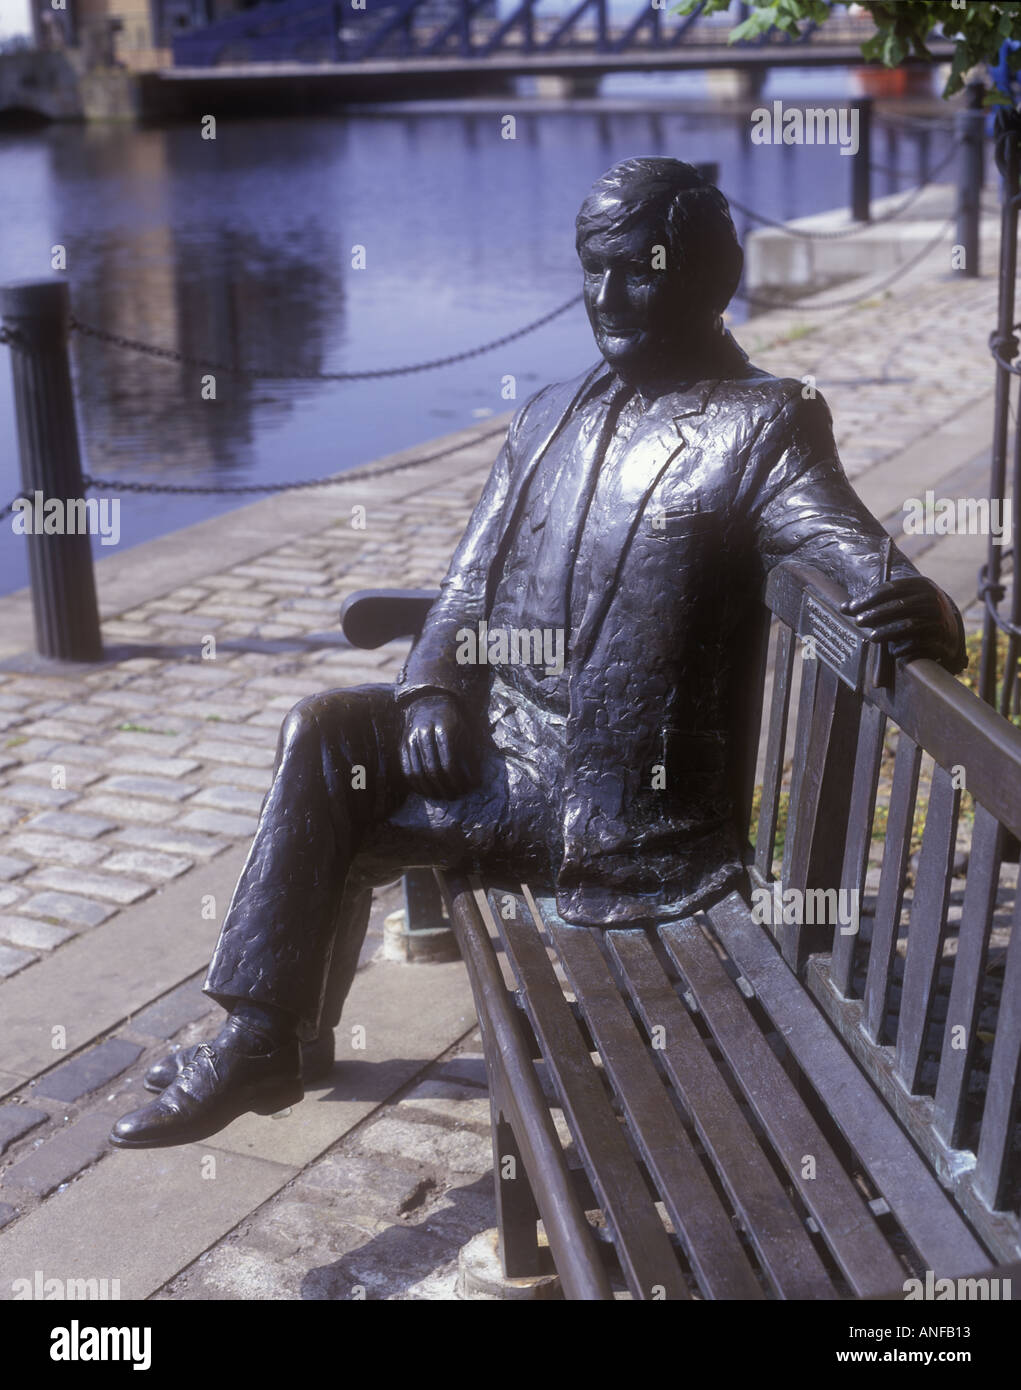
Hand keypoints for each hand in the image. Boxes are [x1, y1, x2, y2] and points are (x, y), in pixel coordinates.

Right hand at [400, 693, 477, 798]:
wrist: (430, 702)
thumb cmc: (453, 721)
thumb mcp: (466, 732)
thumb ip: (470, 755)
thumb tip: (475, 783)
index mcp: (443, 728)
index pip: (450, 762)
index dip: (459, 779)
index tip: (468, 789)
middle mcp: (424, 733)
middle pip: (433, 769)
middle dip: (446, 787)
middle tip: (456, 796)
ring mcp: (411, 739)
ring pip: (418, 772)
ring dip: (431, 790)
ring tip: (443, 797)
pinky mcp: (403, 745)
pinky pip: (407, 770)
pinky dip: (417, 785)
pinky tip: (428, 792)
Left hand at [841, 577, 965, 673]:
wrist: (949, 632)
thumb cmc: (915, 614)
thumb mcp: (902, 602)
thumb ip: (876, 604)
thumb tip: (844, 608)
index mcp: (922, 585)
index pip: (890, 588)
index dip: (868, 598)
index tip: (851, 608)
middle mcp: (933, 600)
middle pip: (898, 605)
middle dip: (874, 614)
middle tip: (858, 622)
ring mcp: (940, 619)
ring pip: (908, 625)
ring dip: (886, 632)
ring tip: (871, 638)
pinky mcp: (942, 639)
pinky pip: (919, 644)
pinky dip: (903, 648)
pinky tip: (892, 652)